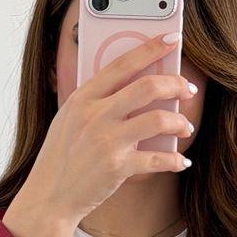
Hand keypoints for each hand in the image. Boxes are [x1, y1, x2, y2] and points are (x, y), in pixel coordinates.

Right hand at [15, 31, 195, 229]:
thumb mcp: (69, 120)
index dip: (151, 48)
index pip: (122, 64)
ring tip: (185, 127)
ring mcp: (107, 141)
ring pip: (158, 119)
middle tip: (188, 89)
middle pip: (147, 87)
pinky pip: (158, 158)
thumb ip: (95, 102)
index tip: (172, 40)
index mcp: (83, 98)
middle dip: (176, 84)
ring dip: (180, 122)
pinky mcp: (117, 167)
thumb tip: (132, 87)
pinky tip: (182, 161)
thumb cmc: (60, 158)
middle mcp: (95, 115)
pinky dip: (175, 160)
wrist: (49, 197)